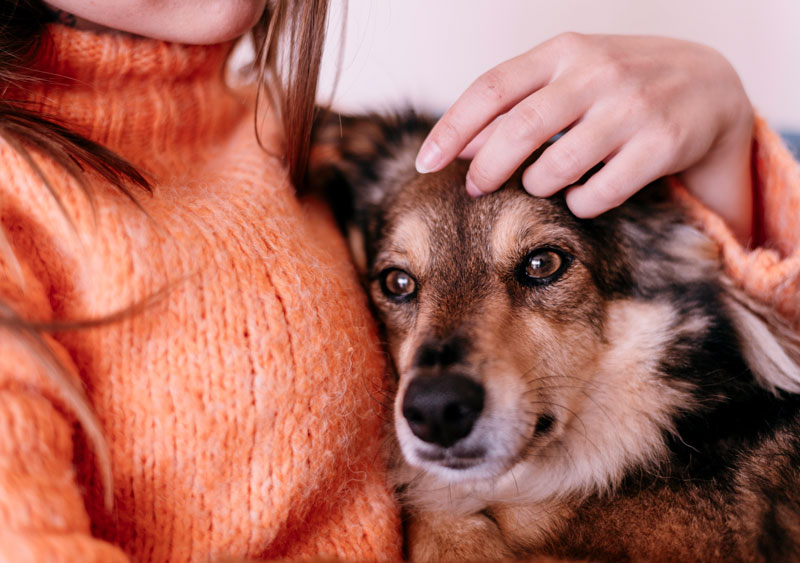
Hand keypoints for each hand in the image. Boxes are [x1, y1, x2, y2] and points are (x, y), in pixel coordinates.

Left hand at [415, 33, 754, 242]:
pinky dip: (580, 202)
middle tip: (473, 189)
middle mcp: (597, 72)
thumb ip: (517, 103)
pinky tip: (581, 195)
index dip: (452, 129)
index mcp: (564, 51)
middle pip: (519, 129)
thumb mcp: (569, 77)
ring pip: (557, 165)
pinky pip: (599, 192)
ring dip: (537, 185)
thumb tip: (459, 146)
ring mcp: (632, 106)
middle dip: (486, 167)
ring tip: (540, 185)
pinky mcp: (662, 142)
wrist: (710, 86)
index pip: (492, 88)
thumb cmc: (620, 86)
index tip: (425, 162)